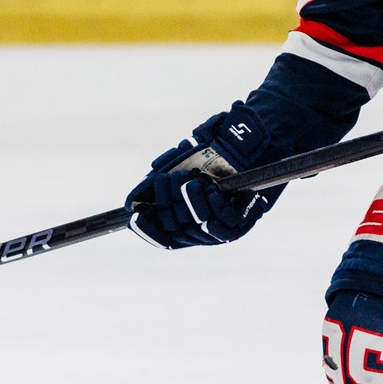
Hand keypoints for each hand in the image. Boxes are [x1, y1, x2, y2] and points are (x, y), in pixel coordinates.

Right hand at [125, 103, 276, 248]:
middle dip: (169, 203)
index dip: (149, 231)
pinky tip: (211, 189)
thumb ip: (156, 185)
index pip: (164, 238)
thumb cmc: (212, 156)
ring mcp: (224, 229)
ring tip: (189, 181)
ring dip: (192, 203)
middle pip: (178, 230)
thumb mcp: (178, 167)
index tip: (136, 217)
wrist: (249, 145)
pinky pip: (224, 223)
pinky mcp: (244, 222)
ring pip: (200, 226)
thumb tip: (133, 204)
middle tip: (167, 179)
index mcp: (187, 222)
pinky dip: (214, 206)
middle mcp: (204, 231)